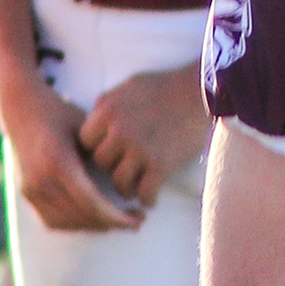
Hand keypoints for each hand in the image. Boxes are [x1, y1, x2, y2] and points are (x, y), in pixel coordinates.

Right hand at [0, 84, 140, 232]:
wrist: (21, 109)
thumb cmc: (60, 114)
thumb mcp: (87, 129)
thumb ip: (104, 155)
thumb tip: (131, 180)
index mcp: (58, 163)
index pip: (91, 203)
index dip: (116, 217)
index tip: (137, 219)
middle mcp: (41, 181)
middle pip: (81, 216)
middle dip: (112, 224)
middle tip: (137, 221)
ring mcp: (31, 190)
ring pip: (68, 223)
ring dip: (95, 226)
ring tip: (118, 220)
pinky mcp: (27, 194)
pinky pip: (53, 221)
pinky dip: (75, 224)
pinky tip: (94, 217)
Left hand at [80, 60, 211, 199]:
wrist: (200, 93)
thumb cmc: (165, 86)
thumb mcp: (127, 86)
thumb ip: (107, 103)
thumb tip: (93, 118)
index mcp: (108, 110)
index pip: (84, 140)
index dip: (95, 146)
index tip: (108, 150)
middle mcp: (119, 130)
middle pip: (100, 162)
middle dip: (111, 166)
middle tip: (123, 167)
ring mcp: (139, 149)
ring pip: (118, 182)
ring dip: (126, 187)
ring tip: (134, 187)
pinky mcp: (161, 165)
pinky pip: (145, 193)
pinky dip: (147, 199)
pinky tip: (150, 198)